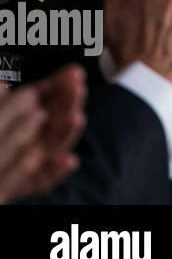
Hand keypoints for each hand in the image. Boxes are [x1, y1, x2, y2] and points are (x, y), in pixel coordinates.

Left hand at [0, 64, 86, 203]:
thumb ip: (2, 106)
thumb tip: (3, 87)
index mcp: (18, 118)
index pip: (41, 98)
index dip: (58, 85)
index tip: (73, 73)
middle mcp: (26, 138)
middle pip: (54, 119)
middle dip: (69, 102)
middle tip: (78, 88)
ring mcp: (27, 162)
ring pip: (53, 146)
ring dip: (67, 133)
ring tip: (76, 118)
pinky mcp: (24, 185)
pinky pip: (43, 180)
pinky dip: (57, 172)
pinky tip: (70, 161)